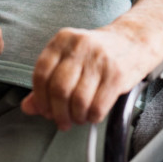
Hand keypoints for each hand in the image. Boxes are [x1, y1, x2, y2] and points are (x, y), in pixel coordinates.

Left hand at [20, 26, 151, 130]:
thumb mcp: (70, 60)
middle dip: (58, 113)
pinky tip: (93, 115)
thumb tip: (27, 107)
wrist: (134, 41)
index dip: (40, 99)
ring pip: (78, 100)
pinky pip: (97, 106)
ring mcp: (100, 59)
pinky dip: (92, 117)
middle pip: (59, 89)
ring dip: (76, 117)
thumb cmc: (97, 54)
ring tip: (78, 118)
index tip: (45, 111)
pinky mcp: (117, 74)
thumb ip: (47, 83)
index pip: (41, 73)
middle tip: (62, 121)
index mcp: (63, 40)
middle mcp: (80, 46)